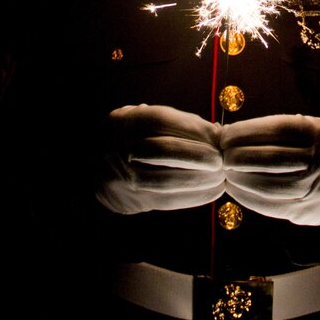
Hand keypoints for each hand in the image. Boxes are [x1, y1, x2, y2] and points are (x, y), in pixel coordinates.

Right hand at [95, 104, 224, 213]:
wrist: (97, 167)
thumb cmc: (133, 137)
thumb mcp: (142, 119)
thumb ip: (174, 122)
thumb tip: (216, 130)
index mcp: (125, 121)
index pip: (163, 121)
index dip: (194, 128)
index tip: (218, 135)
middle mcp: (121, 147)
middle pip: (165, 151)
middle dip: (199, 155)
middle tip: (222, 159)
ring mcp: (124, 176)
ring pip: (166, 179)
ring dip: (200, 179)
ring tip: (221, 176)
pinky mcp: (133, 199)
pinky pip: (167, 200)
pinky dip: (194, 197)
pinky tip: (213, 191)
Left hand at [219, 114, 319, 225]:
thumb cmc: (313, 147)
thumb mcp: (304, 128)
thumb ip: (274, 130)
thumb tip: (229, 135)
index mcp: (318, 133)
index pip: (275, 131)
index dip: (244, 133)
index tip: (224, 136)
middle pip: (271, 159)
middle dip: (238, 157)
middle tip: (221, 157)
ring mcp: (318, 188)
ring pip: (270, 186)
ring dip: (240, 180)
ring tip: (225, 174)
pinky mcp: (310, 211)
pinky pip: (273, 207)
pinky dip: (249, 199)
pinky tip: (236, 191)